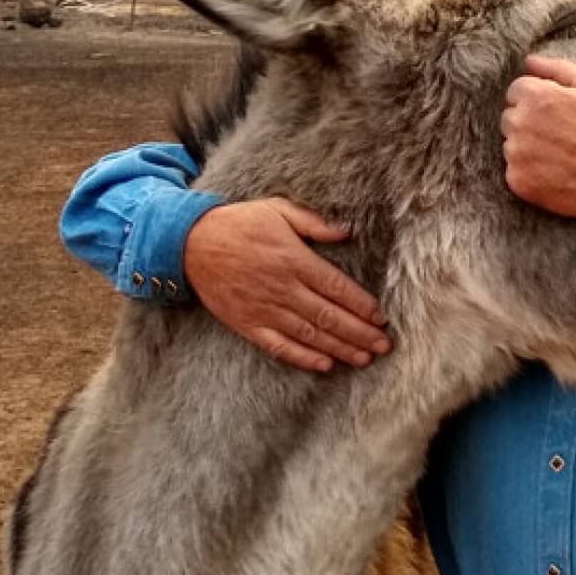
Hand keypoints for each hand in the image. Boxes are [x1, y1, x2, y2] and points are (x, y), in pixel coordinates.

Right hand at [183, 198, 390, 371]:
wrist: (191, 244)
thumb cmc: (240, 223)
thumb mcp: (277, 209)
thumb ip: (313, 222)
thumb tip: (345, 232)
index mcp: (293, 259)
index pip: (336, 287)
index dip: (361, 305)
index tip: (381, 318)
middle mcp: (282, 288)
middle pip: (329, 316)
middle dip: (360, 333)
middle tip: (384, 346)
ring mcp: (264, 309)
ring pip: (310, 335)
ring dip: (340, 349)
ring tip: (365, 358)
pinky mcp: (248, 325)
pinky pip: (280, 347)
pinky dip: (303, 358)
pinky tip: (325, 365)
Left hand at [500, 54, 575, 218]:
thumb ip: (557, 68)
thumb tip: (529, 60)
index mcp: (535, 96)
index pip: (516, 91)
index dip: (536, 100)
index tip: (555, 114)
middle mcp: (520, 123)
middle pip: (509, 118)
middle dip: (529, 123)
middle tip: (559, 136)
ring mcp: (516, 153)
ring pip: (511, 145)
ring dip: (527, 148)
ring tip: (559, 155)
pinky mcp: (517, 180)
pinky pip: (514, 171)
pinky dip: (529, 173)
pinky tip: (554, 173)